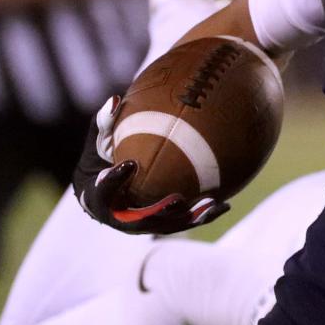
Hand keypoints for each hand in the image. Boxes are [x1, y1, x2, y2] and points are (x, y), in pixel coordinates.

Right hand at [72, 96, 229, 233]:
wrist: (107, 185)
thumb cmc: (102, 156)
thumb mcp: (99, 139)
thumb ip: (104, 123)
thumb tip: (115, 99)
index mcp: (98, 199)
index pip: (104, 193)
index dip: (115, 182)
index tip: (131, 164)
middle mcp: (120, 218)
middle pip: (139, 222)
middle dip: (159, 212)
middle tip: (177, 199)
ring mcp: (141, 224)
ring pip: (167, 225)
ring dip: (189, 218)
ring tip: (211, 204)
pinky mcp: (160, 223)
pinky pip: (182, 221)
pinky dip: (202, 215)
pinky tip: (225, 204)